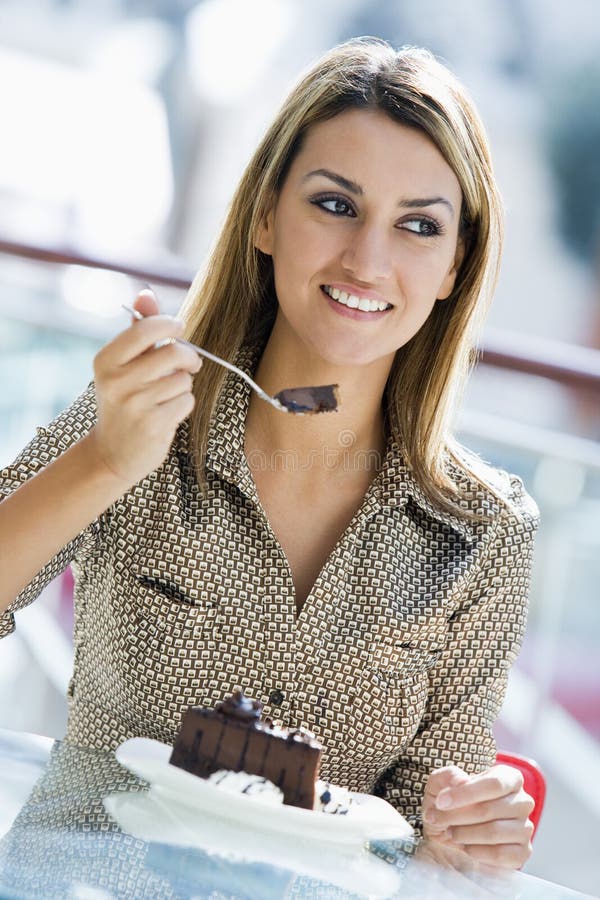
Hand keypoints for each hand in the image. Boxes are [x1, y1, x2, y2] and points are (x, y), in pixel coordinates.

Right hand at [87, 289, 201, 487]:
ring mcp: (134, 405)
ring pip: (182, 379)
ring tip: (167, 395)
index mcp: (106, 361)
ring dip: (183, 385)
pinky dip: (184, 405)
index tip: (178, 328)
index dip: (169, 325)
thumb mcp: (121, 366)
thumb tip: (146, 294)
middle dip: (188, 356)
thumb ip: (137, 330)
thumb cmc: (123, 400)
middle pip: (172, 353)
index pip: (144, 330)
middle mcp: (116, 382)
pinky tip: (167, 412)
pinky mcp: (153, 425)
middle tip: (190, 363)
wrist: (112, 452)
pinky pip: (186, 401)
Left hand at [422, 764, 534, 869]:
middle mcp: (523, 801)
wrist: (452, 832)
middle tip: (438, 819)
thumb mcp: (441, 784)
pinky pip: (500, 854)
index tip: (441, 802)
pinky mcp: (522, 852)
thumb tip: (460, 780)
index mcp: (509, 777)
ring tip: (450, 831)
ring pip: (493, 832)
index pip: (494, 783)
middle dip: (457, 816)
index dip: (465, 793)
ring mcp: (525, 828)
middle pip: (490, 809)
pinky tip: (465, 846)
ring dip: (464, 834)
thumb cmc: (450, 803)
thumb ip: (447, 776)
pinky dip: (476, 852)